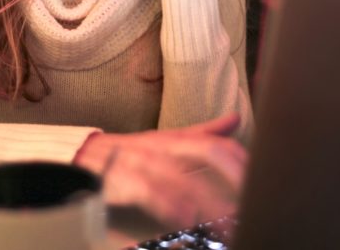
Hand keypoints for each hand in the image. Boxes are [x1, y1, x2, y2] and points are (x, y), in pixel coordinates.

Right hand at [73, 113, 246, 228]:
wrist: (77, 157)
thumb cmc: (126, 154)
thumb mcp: (165, 141)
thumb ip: (201, 134)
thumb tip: (235, 119)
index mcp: (174, 140)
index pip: (217, 144)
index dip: (241, 162)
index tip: (263, 185)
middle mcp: (161, 147)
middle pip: (207, 153)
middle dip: (234, 178)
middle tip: (252, 206)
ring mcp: (140, 162)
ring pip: (180, 176)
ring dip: (206, 200)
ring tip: (227, 221)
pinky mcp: (120, 180)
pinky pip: (146, 191)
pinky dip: (167, 204)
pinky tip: (185, 220)